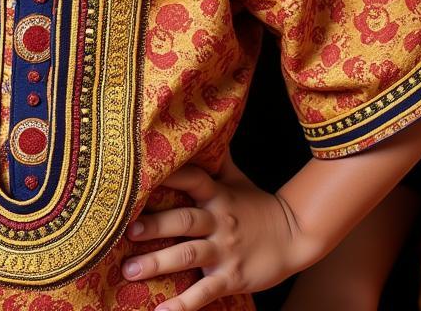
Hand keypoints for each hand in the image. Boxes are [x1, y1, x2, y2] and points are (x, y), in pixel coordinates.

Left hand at [120, 160, 312, 310]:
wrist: (294, 237)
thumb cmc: (258, 206)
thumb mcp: (238, 180)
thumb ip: (217, 159)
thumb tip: (205, 127)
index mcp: (218, 195)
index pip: (192, 179)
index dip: (170, 174)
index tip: (142, 173)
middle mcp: (219, 221)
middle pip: (183, 220)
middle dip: (154, 226)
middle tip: (125, 230)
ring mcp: (225, 251)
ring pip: (188, 255)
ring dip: (157, 263)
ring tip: (130, 270)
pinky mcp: (231, 277)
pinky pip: (204, 292)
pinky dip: (183, 305)